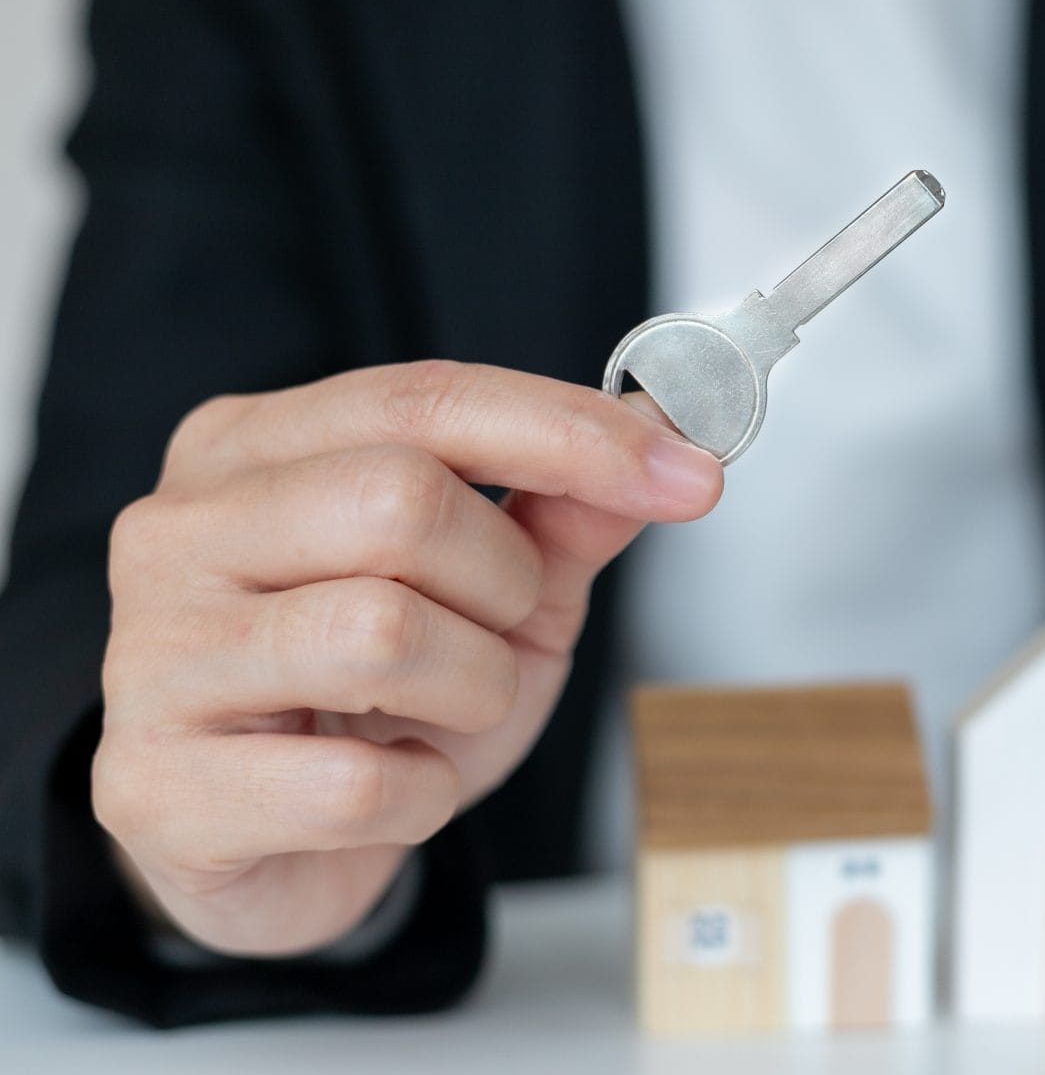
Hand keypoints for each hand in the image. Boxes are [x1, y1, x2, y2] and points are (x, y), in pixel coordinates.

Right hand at [96, 361, 721, 955]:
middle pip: (400, 501)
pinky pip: (357, 783)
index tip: (687, 474)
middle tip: (496, 634)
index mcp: (253, 450)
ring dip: (471, 688)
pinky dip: (419, 798)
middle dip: (503, 583)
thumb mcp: (493, 600)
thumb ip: (563, 519)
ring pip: (380, 633)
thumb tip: (666, 447)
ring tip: (441, 715)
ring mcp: (151, 656)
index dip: (572, 433)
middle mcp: (180, 531)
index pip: (424, 400)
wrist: (276, 848)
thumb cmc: (374, 704)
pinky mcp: (155, 787)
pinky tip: (388, 788)